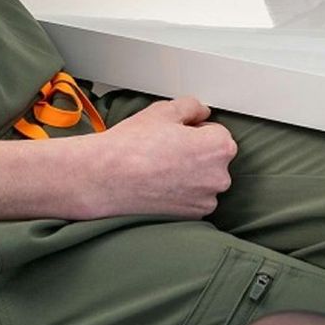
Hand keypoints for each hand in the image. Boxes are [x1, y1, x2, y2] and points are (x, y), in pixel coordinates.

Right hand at [78, 97, 236, 219]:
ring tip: (160, 167)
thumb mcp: (165, 111)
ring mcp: (206, 200)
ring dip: (191, 173)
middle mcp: (219, 177)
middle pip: (214, 158)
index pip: (217, 132)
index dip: (195, 130)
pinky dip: (182, 192)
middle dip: (196, 152)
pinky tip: (160, 184)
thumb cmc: (133, 146)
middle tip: (166, 149)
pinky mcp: (191, 217)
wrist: (105, 178)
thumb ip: (192, 107)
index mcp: (219, 147)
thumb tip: (201, 111)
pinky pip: (194, 198)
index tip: (176, 134)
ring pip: (204, 179)